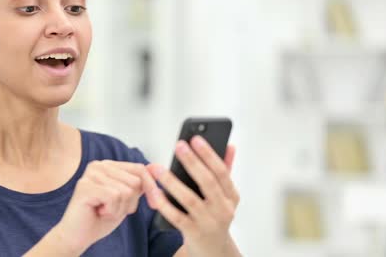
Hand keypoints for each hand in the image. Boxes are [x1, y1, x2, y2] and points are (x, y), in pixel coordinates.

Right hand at [52, 160, 159, 254]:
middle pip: (135, 181)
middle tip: (112, 209)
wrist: (78, 237)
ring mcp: (91, 174)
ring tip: (104, 211)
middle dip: (130, 203)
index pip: (140, 169)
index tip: (154, 204)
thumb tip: (158, 169)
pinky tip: (99, 212)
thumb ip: (140, 185)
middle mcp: (99, 165)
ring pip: (126, 191)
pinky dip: (111, 211)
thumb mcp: (127, 200)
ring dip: (119, 209)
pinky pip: (114, 197)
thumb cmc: (100, 219)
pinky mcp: (85, 186)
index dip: (151, 188)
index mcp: (109, 166)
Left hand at [147, 136, 240, 256]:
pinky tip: (154, 192)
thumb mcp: (225, 196)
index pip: (222, 172)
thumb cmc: (216, 217)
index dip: (209, 154)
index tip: (196, 139)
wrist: (214, 251)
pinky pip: (176, 217)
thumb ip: (225, 171)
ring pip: (189, 199)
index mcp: (231, 196)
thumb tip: (229, 145)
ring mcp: (208, 222)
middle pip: (207, 182)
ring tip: (157, 168)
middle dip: (192, 162)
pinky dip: (164, 205)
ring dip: (172, 182)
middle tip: (178, 145)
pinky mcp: (193, 233)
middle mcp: (223, 209)